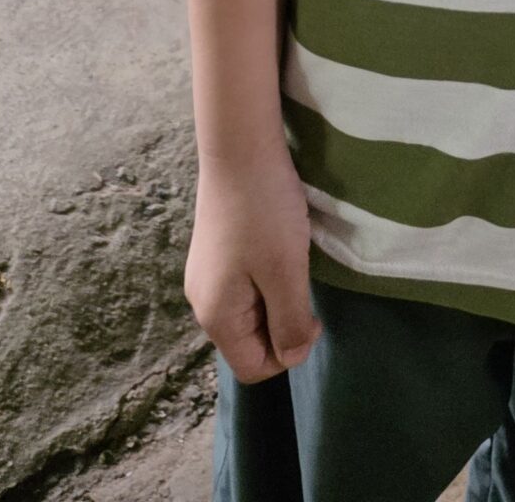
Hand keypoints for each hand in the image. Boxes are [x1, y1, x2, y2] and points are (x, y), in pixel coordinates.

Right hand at [186, 150, 323, 383]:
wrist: (239, 147)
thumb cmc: (264, 211)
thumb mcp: (286, 272)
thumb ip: (289, 323)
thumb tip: (291, 357)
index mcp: (216, 316)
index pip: (254, 367)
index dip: (288, 351)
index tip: (310, 312)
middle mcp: (203, 302)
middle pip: (250, 340)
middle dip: (282, 321)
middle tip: (300, 278)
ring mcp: (206, 275)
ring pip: (250, 310)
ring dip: (277, 295)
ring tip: (289, 258)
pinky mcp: (214, 252)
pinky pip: (244, 285)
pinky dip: (266, 275)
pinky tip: (276, 244)